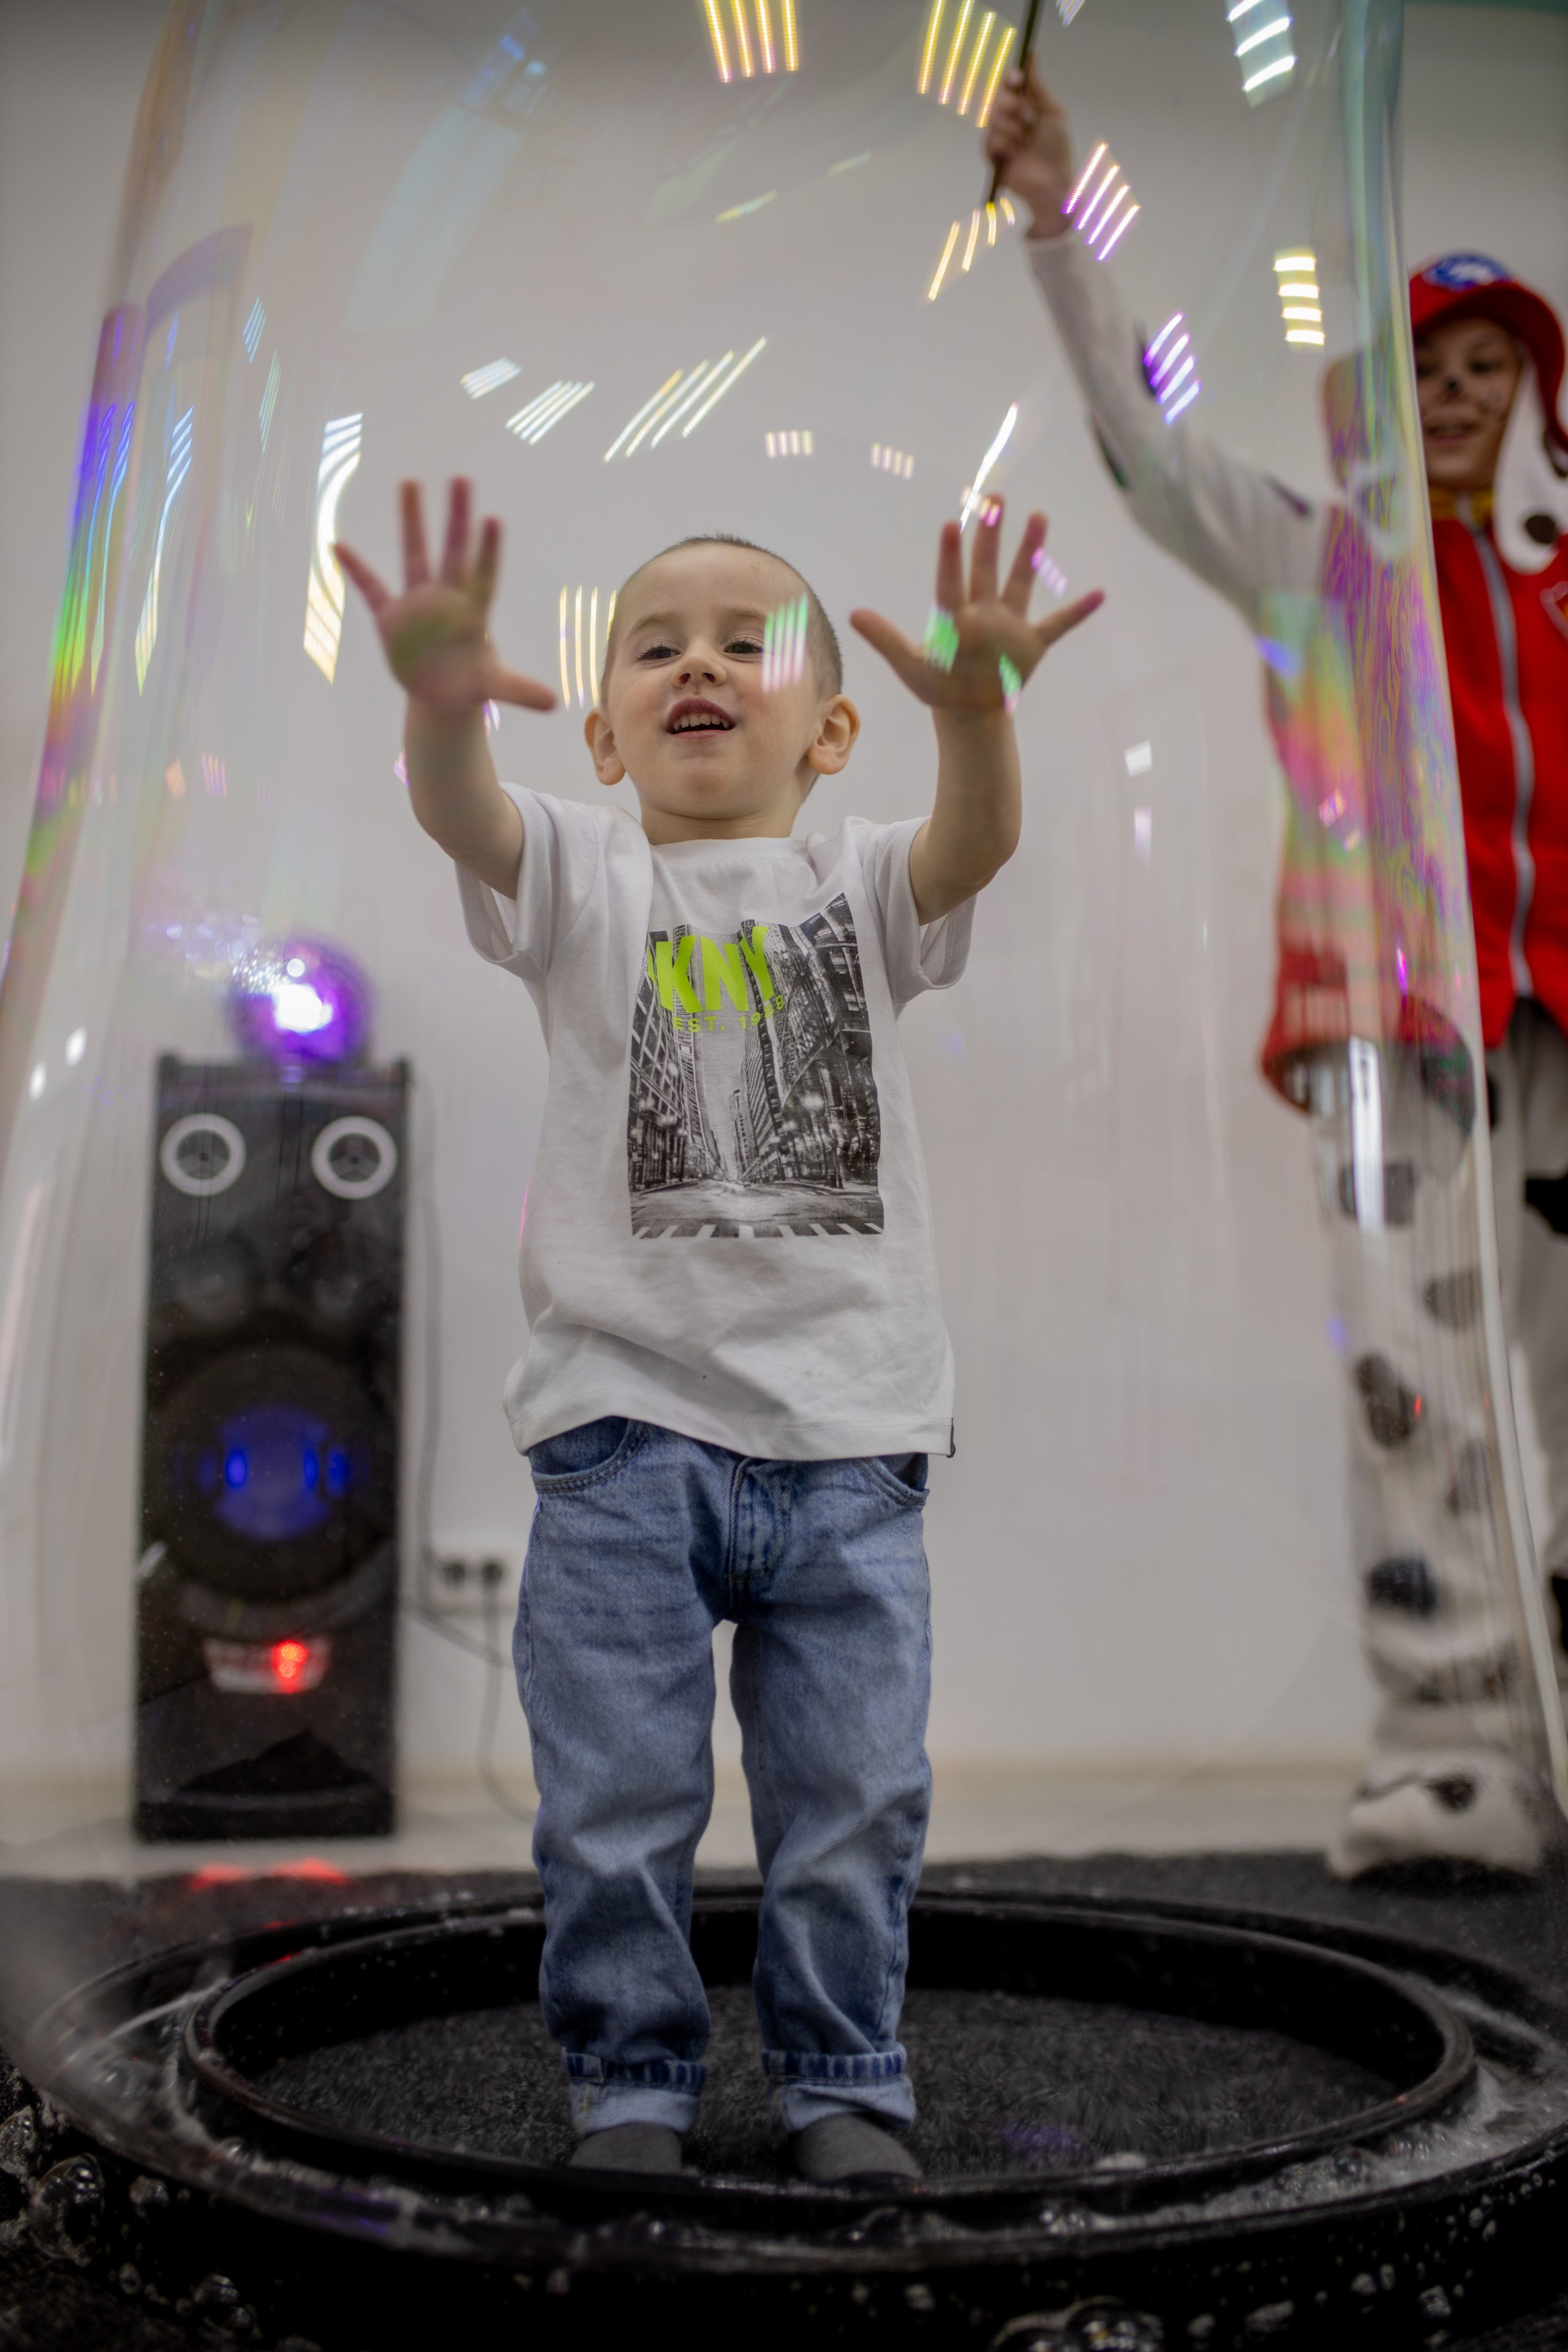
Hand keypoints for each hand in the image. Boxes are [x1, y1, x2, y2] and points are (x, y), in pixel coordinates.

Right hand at [335, 479, 554, 715]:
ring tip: (410, 482)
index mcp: (473, 611)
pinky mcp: (391, 618)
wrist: (441, 690)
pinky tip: (340, 546)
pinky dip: (357, 570)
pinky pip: (372, 589)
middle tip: (462, 478)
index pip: (483, 575)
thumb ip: (520, 690)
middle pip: (453, 551)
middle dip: (457, 518)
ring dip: (412, 521)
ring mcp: (417, 604)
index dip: (488, 551)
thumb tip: (555, 703)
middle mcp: (446, 598)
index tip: (493, 520)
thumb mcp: (493, 686)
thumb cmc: (470, 680)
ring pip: (414, 556)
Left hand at [850, 504, 1101, 716]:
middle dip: (990, 533)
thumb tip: (854, 613)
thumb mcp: (910, 666)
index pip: (950, 580)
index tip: (949, 525)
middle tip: (994, 497)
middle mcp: (983, 610)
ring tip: (1039, 516)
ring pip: (1020, 581)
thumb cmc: (937, 686)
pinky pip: (1059, 625)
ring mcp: (1010, 624)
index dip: (950, 555)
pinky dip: (1078, 611)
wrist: (967, 709)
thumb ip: (886, 639)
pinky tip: (1099, 594)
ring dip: (1029, 552)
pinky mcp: (1032, 644)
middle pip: (986, 566)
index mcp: (954, 615)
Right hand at [982, 58, 1075, 237]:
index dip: (1010, 79)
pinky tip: (1014, 154)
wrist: (1051, 181)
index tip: (1016, 79)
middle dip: (1011, 105)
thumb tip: (1032, 54)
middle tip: (1026, 118)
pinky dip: (1003, 145)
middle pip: (998, 97)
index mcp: (1027, 106)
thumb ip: (1038, 85)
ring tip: (1024, 144)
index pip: (1010, 84)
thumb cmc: (1057, 148)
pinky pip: (988, 140)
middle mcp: (1012, 119)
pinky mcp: (992, 156)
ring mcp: (1001, 137)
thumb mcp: (1052, 111)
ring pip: (992, 118)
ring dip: (1011, 129)